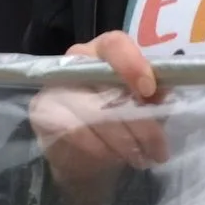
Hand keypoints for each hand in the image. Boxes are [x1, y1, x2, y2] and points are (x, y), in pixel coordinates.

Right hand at [31, 31, 166, 204]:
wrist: (84, 153)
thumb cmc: (119, 120)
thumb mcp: (144, 106)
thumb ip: (154, 97)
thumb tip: (163, 96)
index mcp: (104, 52)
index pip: (114, 45)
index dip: (132, 65)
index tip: (149, 90)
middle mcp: (76, 62)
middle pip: (106, 87)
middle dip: (138, 122)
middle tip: (157, 148)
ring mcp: (55, 86)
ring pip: (92, 115)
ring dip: (122, 142)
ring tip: (140, 158)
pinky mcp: (42, 113)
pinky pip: (74, 134)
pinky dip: (98, 151)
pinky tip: (111, 160)